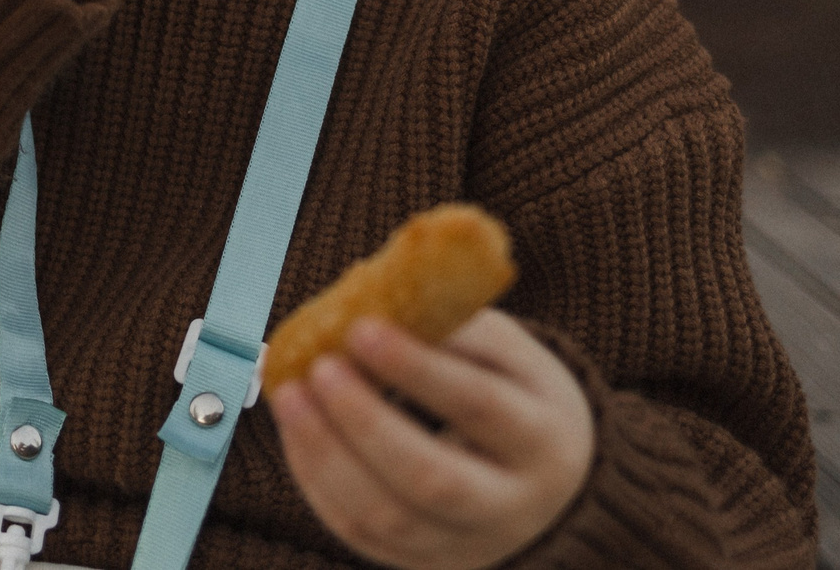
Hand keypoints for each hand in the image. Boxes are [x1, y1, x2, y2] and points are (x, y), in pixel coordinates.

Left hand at [270, 312, 595, 569]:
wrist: (549, 479)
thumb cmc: (515, 393)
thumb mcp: (508, 352)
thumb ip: (450, 325)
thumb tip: (369, 296)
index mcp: (543, 438)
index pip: (480, 406)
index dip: (418, 369)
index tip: (361, 327)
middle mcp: (512, 505)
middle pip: (433, 478)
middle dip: (366, 422)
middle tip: (320, 367)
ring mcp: (466, 544)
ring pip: (388, 518)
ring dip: (326, 455)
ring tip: (290, 395)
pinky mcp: (424, 561)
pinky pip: (360, 533)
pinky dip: (318, 481)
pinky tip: (296, 429)